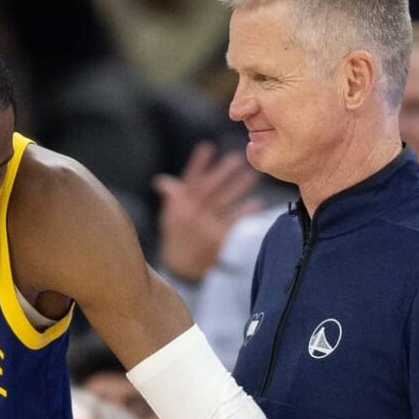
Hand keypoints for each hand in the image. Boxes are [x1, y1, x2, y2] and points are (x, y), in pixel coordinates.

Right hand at [154, 142, 261, 285]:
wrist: (181, 271)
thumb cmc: (176, 239)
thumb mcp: (169, 218)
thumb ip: (171, 197)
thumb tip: (161, 181)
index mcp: (179, 206)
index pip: (189, 181)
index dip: (199, 164)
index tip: (208, 147)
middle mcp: (191, 214)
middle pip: (210, 188)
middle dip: (223, 172)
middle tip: (238, 158)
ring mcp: (204, 227)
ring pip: (225, 202)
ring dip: (239, 187)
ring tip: (253, 175)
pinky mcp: (217, 239)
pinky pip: (234, 221)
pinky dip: (246, 212)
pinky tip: (257, 203)